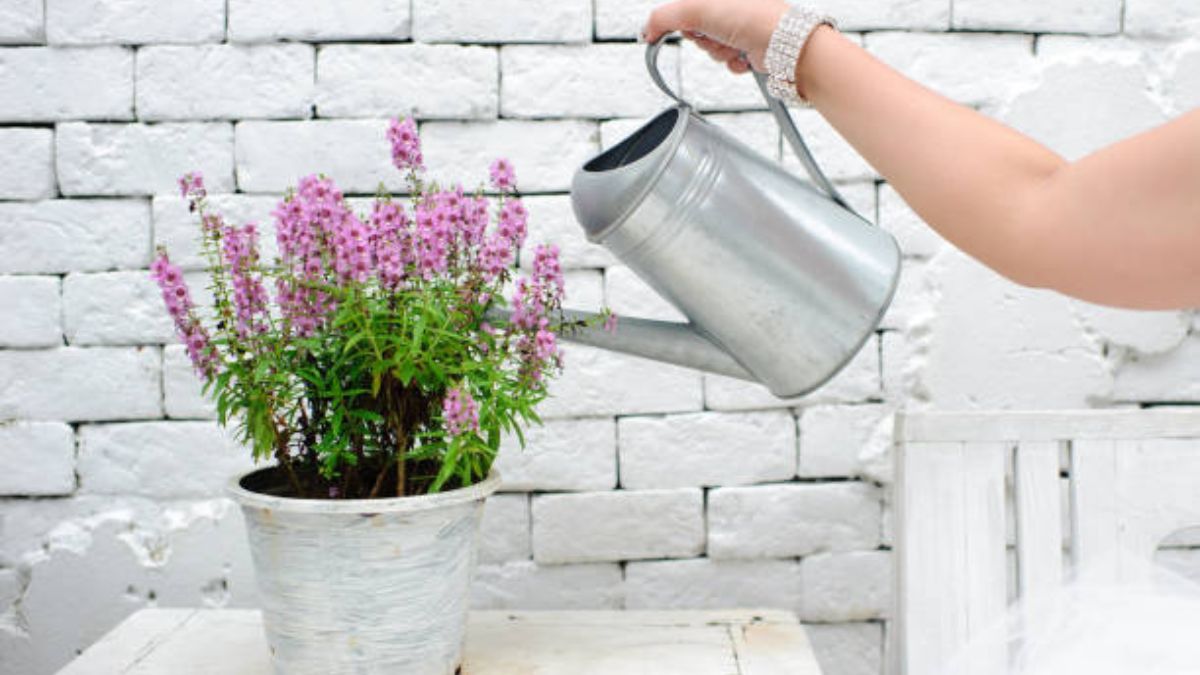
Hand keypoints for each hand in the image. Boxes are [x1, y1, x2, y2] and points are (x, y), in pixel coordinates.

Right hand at [642, 0, 788, 73]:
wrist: (786, 46)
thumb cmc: (755, 17)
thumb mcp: (697, 9)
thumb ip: (664, 17)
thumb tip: (647, 30)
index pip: (680, 7)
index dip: (674, 21)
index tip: (662, 32)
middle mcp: (728, 5)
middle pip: (694, 28)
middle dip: (701, 37)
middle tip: (714, 33)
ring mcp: (738, 25)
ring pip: (709, 46)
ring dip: (718, 51)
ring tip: (733, 44)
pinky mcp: (747, 44)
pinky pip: (726, 59)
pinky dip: (732, 61)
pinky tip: (743, 53)